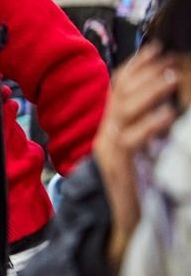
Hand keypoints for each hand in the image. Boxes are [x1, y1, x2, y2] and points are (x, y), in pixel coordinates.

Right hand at [93, 43, 179, 271]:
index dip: (135, 65)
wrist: (122, 227)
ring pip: (123, 111)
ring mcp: (108, 149)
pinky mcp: (118, 166)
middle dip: (144, 73)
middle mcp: (106, 134)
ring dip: (149, 92)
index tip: (156, 48)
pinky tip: (167, 114)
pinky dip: (150, 124)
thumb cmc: (139, 190)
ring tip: (171, 78)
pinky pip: (131, 139)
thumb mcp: (142, 152)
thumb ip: (147, 128)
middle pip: (119, 94)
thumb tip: (168, 103)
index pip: (118, 87)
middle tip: (168, 58)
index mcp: (111, 127)